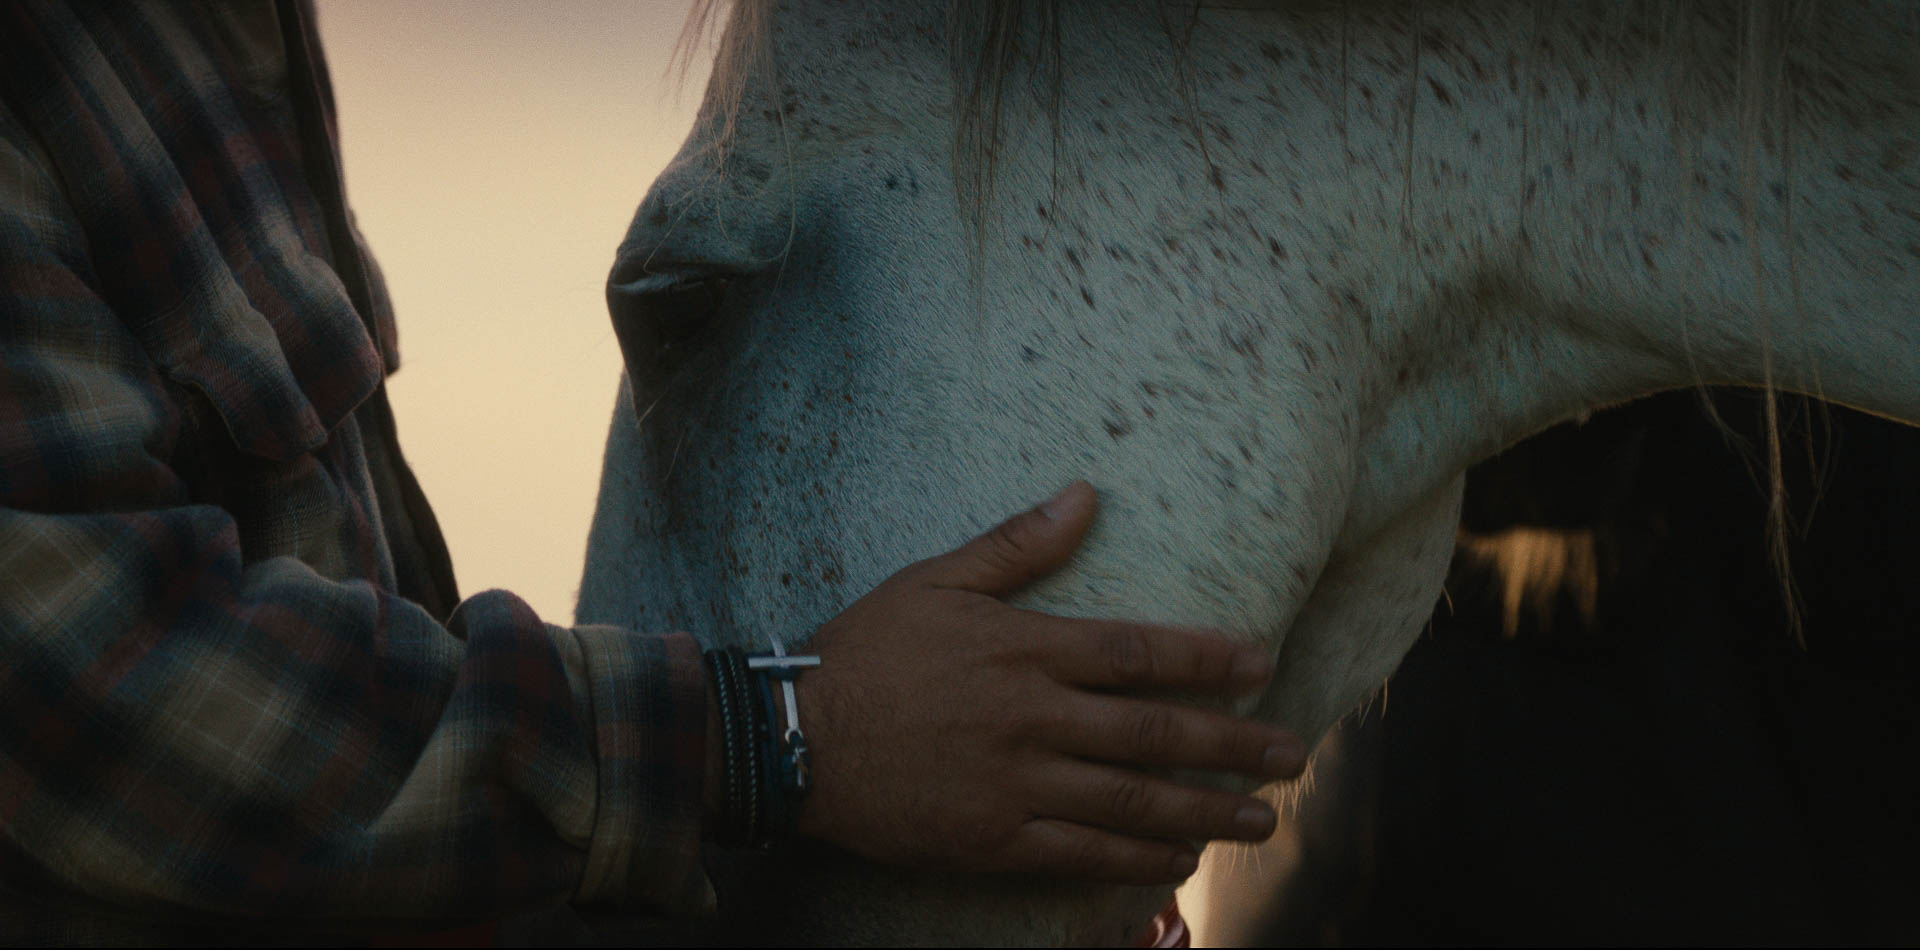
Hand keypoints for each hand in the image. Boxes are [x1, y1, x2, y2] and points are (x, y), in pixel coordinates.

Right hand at [790, 481, 1305, 884]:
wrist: (793, 737)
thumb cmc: (864, 650)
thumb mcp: (935, 579)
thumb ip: (1017, 545)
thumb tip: (1085, 496)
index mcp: (1024, 649)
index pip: (1136, 653)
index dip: (1206, 660)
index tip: (1261, 666)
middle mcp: (1033, 719)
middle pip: (1153, 733)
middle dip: (1232, 744)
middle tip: (1294, 754)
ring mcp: (1015, 785)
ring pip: (1129, 801)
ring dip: (1204, 811)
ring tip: (1261, 818)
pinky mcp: (991, 840)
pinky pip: (1079, 856)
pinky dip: (1134, 860)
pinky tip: (1177, 861)